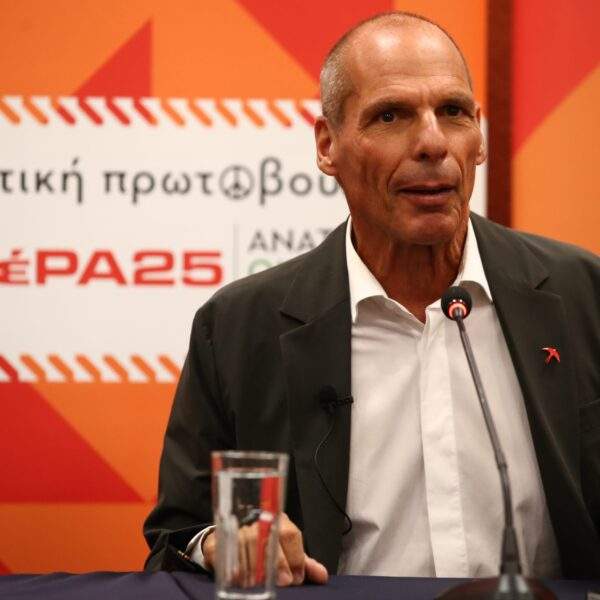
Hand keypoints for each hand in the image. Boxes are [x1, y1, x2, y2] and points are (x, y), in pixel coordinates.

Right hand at [202, 512, 328, 586]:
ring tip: (262, 584)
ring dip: (257, 566)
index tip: (298, 577)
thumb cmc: (264, 543)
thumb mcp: (284, 551)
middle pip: (270, 536)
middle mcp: (259, 519)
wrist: (231, 535)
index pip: (289, 533)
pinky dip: (234, 564)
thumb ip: (302, 563)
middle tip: (285, 582)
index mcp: (277, 520)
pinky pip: (227, 548)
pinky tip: (240, 579)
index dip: (295, 556)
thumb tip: (322, 576)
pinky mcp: (220, 536)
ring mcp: (238, 526)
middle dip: (279, 562)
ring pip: (249, 541)